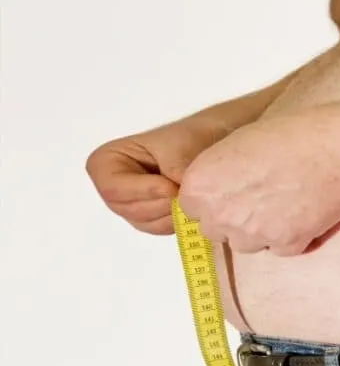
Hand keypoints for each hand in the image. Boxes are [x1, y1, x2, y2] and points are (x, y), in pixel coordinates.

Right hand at [86, 114, 231, 233]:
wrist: (207, 142)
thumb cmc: (187, 137)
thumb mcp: (177, 148)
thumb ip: (173, 173)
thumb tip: (179, 197)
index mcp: (105, 163)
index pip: (113, 188)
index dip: (145, 191)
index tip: (172, 186)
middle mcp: (114, 189)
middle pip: (130, 209)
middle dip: (163, 202)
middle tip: (186, 189)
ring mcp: (131, 207)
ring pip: (148, 222)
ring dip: (173, 212)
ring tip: (189, 191)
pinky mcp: (151, 220)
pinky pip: (162, 228)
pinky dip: (179, 219)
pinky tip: (190, 203)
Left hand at [178, 114, 339, 255]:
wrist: (335, 147)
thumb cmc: (291, 135)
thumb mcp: (238, 144)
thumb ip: (219, 175)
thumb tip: (220, 194)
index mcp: (200, 184)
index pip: (193, 209)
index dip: (216, 201)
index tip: (236, 192)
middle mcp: (219, 213)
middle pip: (217, 231)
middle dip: (236, 220)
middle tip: (264, 198)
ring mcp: (251, 232)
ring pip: (248, 244)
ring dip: (263, 231)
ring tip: (288, 202)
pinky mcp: (284, 244)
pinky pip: (281, 249)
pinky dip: (293, 236)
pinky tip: (306, 210)